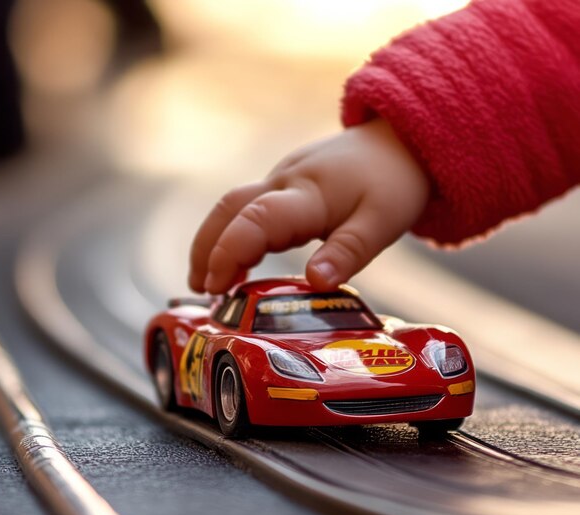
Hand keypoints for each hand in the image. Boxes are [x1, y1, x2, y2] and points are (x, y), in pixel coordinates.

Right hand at [189, 118, 429, 293]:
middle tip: (200, 290)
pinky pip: (248, 207)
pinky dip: (232, 234)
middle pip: (229, 208)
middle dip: (207, 249)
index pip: (255, 220)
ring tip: (206, 283)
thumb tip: (316, 283)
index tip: (216, 287)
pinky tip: (238, 263)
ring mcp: (282, 180)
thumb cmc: (392, 183)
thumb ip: (348, 252)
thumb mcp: (381, 223)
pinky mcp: (284, 184)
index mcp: (308, 194)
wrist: (399, 140)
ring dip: (213, 241)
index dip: (229, 252)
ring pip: (233, 206)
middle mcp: (285, 182)